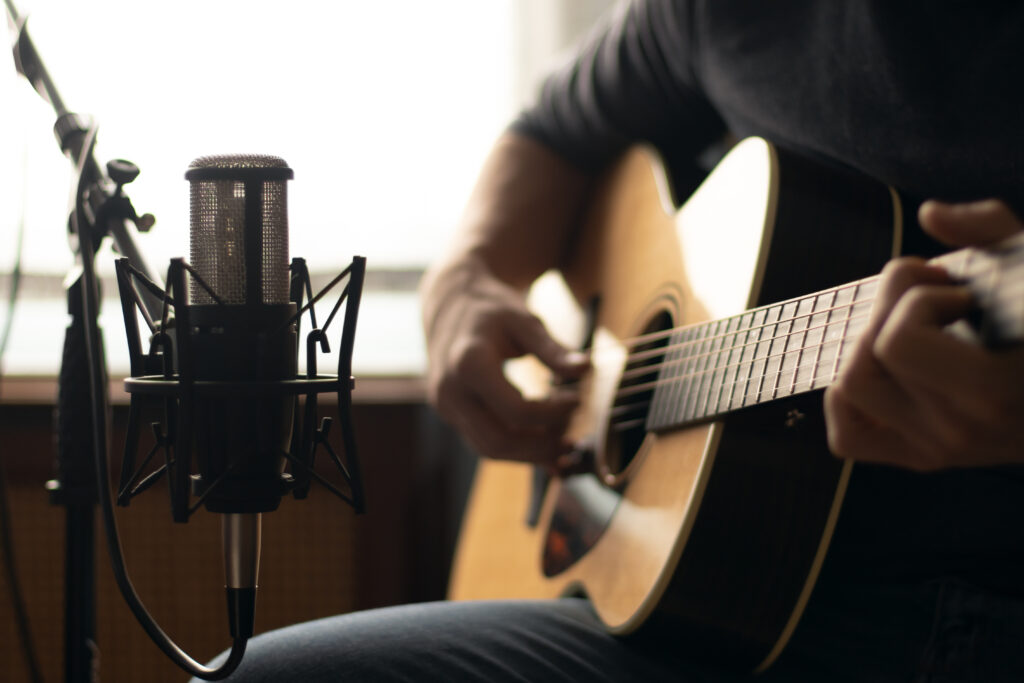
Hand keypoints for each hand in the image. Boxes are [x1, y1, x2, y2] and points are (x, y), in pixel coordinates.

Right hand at [422, 260, 588, 465]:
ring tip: (562, 443)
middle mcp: (450, 391)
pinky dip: (515, 448)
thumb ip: (553, 350)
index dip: (554, 413)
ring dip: (528, 453)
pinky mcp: (451, 414)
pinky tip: (543, 444)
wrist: (450, 304)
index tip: (577, 400)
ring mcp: (446, 406)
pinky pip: (483, 441)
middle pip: (498, 441)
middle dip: (540, 447)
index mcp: (469, 363)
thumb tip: (585, 370)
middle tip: (572, 440)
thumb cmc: (490, 311)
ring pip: (489, 449)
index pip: (516, 410)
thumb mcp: (524, 322)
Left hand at [824, 199, 1023, 469]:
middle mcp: (961, 430)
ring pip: (850, 390)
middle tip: (935, 297)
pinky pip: (847, 437)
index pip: (899, 344)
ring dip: (868, 347)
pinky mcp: (923, 458)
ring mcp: (940, 450)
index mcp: (993, 392)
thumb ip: (991, 229)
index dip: (917, 300)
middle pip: (864, 361)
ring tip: (915, 327)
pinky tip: (886, 369)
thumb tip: (932, 214)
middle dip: (889, 311)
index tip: (961, 293)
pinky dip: (848, 401)